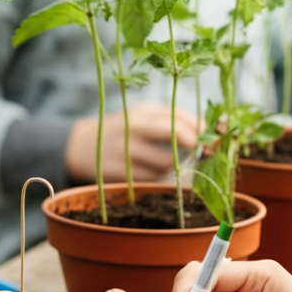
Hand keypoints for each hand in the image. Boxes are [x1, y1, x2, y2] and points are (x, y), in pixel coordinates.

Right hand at [65, 102, 200, 182]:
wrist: (81, 146)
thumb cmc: (122, 130)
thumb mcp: (141, 116)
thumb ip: (170, 120)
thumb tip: (206, 132)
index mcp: (141, 112)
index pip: (180, 117)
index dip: (201, 128)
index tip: (211, 137)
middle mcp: (132, 129)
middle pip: (176, 134)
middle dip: (195, 145)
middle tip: (203, 152)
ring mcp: (124, 152)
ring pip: (166, 163)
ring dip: (178, 166)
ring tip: (178, 164)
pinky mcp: (119, 173)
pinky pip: (151, 179)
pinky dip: (160, 178)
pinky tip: (158, 173)